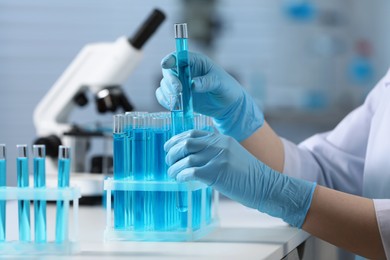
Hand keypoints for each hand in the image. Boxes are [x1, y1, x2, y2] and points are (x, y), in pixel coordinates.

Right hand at [156, 52, 263, 141]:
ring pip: (165, 85)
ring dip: (168, 93)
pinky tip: (175, 106)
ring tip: (179, 102)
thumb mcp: (220, 83)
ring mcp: (180, 84)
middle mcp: (184, 71)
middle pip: (168, 72)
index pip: (179, 57)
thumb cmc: (227, 89)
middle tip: (179, 91)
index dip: (170, 59)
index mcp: (195, 62)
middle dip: (170, 81)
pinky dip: (166, 101)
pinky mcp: (178, 97)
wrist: (228, 106)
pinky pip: (164, 97)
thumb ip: (207, 82)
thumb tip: (192, 85)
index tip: (165, 65)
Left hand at [165, 130, 315, 227]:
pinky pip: (191, 172)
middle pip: (186, 143)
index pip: (192, 133)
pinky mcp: (217, 172)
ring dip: (174, 167)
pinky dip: (182, 175)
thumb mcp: (232, 155)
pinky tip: (181, 180)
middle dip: (172, 153)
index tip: (168, 148)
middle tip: (168, 162)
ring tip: (172, 174)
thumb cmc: (248, 174)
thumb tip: (192, 158)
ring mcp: (218, 157)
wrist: (267, 185)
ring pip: (186, 158)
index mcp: (221, 138)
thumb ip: (215, 152)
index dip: (176, 140)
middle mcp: (219, 144)